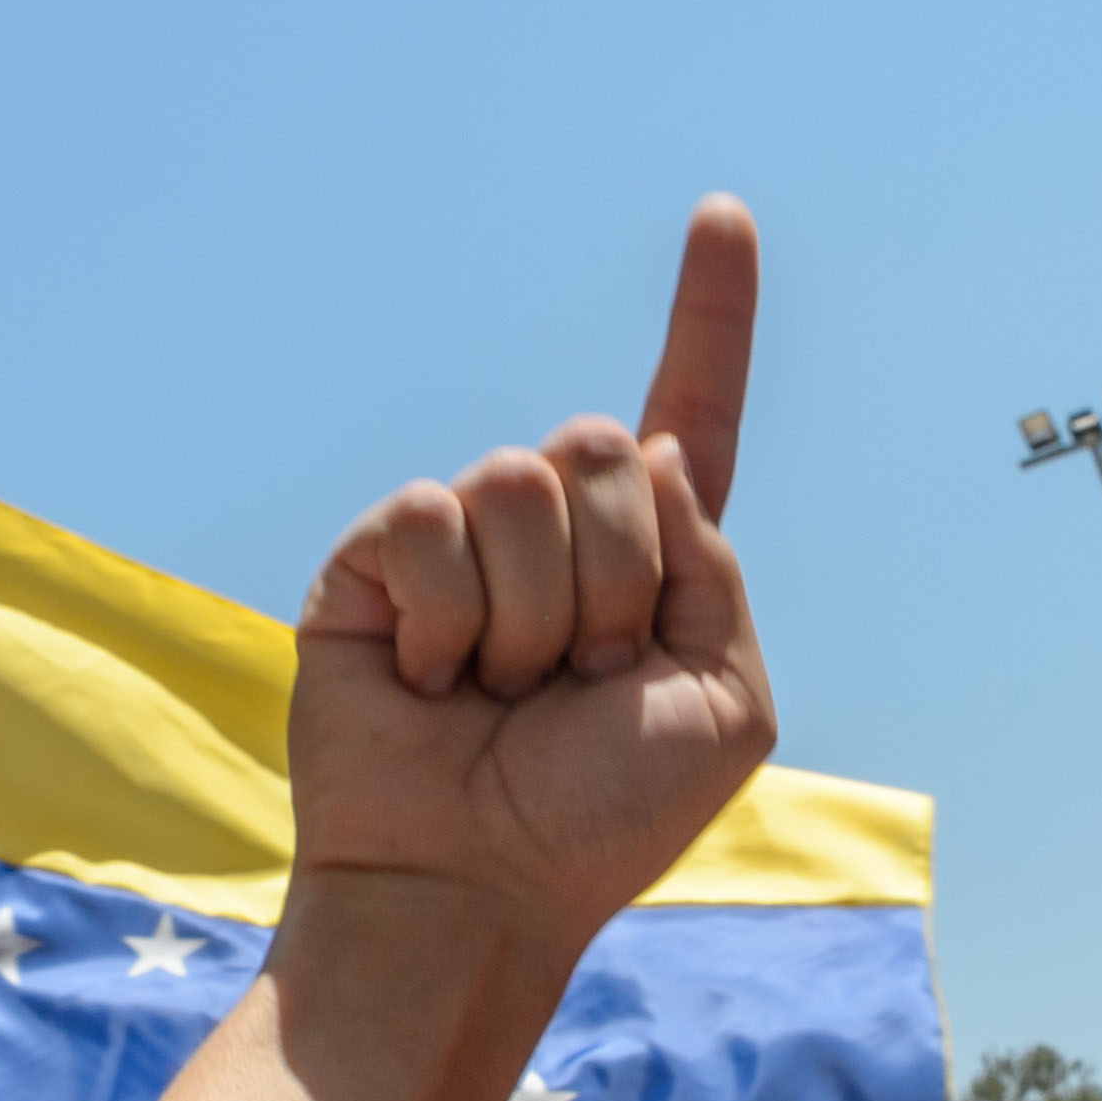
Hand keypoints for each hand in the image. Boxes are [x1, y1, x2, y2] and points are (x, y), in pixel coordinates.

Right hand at [290, 197, 776, 969]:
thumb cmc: (600, 819)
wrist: (476, 886)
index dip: (710, 316)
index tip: (723, 213)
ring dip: (536, 611)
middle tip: (579, 680)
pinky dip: (453, 615)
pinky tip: (435, 682)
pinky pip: (434, 519)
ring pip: (524, 478)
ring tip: (505, 695)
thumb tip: (640, 449)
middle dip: (617, 575)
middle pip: (603, 444)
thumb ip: (713, 564)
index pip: (688, 418)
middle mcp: (557, 538)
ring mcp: (462, 544)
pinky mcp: (376, 559)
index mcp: (653, 563)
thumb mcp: (725, 700)